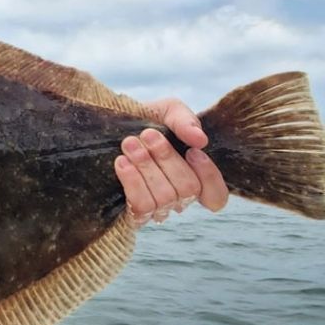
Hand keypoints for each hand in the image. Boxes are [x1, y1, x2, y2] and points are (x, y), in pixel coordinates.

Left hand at [114, 98, 228, 227]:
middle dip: (167, 159)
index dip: (209, 176)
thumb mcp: (168, 111)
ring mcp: (156, 208)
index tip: (192, 151)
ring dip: (146, 167)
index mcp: (193, 176)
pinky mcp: (133, 213)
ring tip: (129, 144)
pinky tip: (121, 162)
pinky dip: (133, 182)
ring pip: (164, 199)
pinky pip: (141, 208)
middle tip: (147, 134)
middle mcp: (177, 197)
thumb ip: (186, 121)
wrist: (108, 125)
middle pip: (188, 190)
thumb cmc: (145, 120)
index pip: (216, 196)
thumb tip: (200, 139)